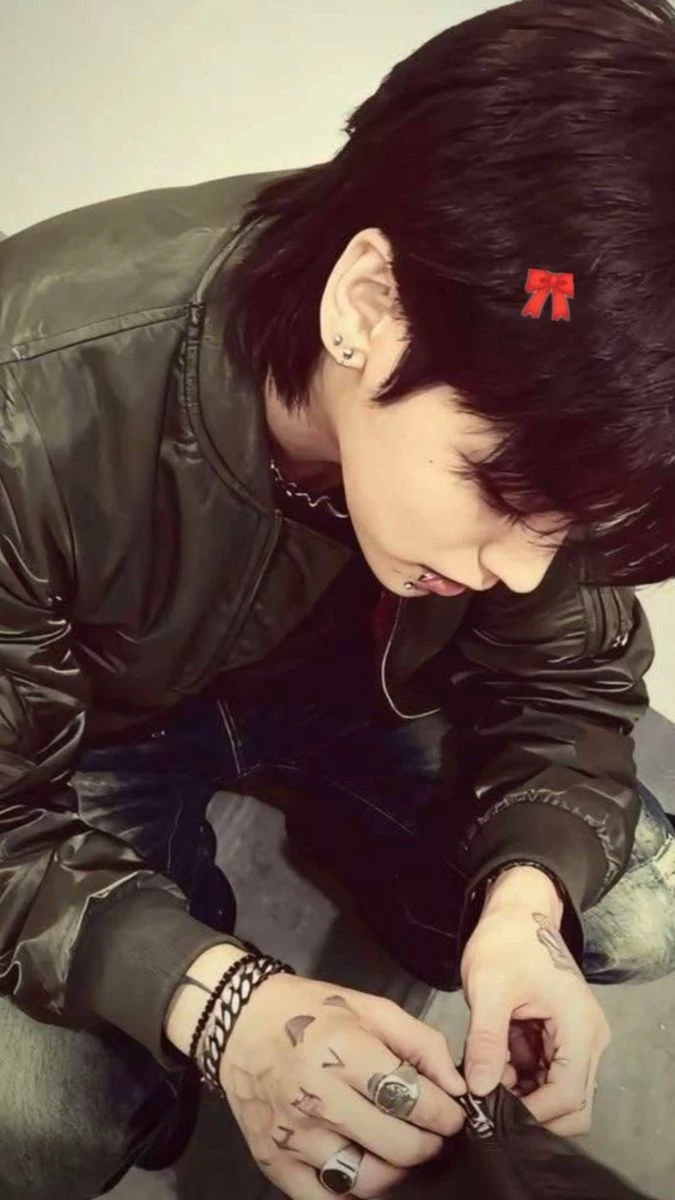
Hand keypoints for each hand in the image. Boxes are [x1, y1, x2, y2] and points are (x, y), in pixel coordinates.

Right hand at [220, 973, 466, 1198]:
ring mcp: (293, 1136)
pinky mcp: (273, 1162)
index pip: (411, 1099)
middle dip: (429, 1144)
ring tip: (400, 1150)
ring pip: (366, 1181)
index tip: (451, 1113)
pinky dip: (354, 1193)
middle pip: (397, 1146)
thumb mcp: (369, 1007)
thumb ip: (420, 1043)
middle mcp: (315, 1097)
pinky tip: (363, 1168)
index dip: (445, 1113)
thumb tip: (457, 1087)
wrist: (238, 1022)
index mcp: (341, 1050)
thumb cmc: (308, 1011)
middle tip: (432, 1134)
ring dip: (396, 1172)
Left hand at [460, 865, 610, 1136]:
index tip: (491, 1113)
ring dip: (522, 1094)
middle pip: (572, 1105)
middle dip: (531, 1110)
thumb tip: (478, 1089)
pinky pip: (544, 1076)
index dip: (531, 1112)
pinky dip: (519, 1079)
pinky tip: (490, 1065)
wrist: (516, 913)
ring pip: (557, 1094)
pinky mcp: (559, 1041)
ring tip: (484, 1076)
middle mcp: (588, 1041)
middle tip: (488, 1100)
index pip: (568, 1096)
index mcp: (580, 1027)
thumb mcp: (488, 987)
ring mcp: (576, 1042)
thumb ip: (486, 1040)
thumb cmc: (505, 943)